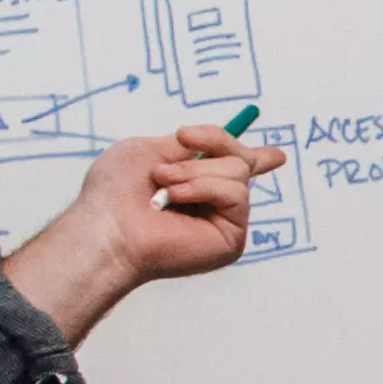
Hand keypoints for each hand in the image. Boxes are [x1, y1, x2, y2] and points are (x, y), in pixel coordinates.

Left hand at [0, 122, 290, 337]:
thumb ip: (192, 146)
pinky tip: (174, 199)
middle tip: (170, 158)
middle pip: (240, 157)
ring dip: (194, 171)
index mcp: (193, 184)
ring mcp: (224, 221)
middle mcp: (212, 204)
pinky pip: (236, 193)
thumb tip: (227, 149)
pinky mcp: (231, 238)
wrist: (106, 224)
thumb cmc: (114, 192)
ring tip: (162, 186)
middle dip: (210, 145)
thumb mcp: (152, 148)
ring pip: (238, 170)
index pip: (233, 170)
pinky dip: (202, 188)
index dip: (256, 160)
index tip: (276, 157)